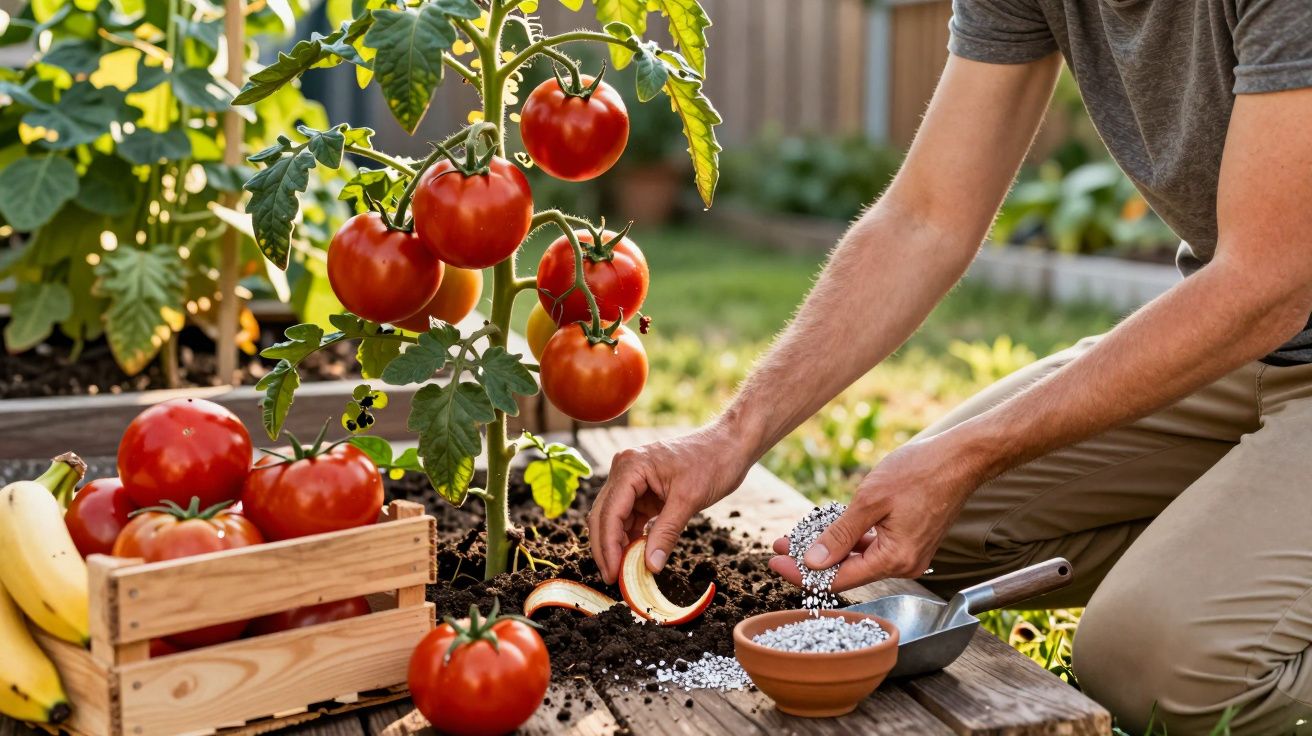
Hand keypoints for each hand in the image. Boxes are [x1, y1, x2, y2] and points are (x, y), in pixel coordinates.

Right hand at [588, 422, 754, 583]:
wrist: (730, 445)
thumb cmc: (713, 462)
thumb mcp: (689, 500)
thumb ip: (666, 533)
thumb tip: (650, 566)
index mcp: (631, 467)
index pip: (609, 513)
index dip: (608, 547)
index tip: (612, 574)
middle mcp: (624, 470)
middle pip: (604, 516)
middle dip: (606, 548)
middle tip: (613, 579)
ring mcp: (632, 479)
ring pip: (614, 518)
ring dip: (618, 544)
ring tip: (625, 572)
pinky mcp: (643, 489)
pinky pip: (630, 517)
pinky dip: (631, 536)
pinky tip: (636, 556)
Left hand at [767, 433, 987, 592]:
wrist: (961, 458)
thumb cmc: (920, 472)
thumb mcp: (871, 500)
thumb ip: (840, 534)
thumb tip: (813, 562)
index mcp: (895, 559)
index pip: (839, 579)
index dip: (803, 573)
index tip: (775, 561)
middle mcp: (904, 564)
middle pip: (847, 571)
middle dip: (811, 560)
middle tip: (779, 546)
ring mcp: (909, 554)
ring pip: (858, 559)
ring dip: (828, 548)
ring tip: (795, 537)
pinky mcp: (911, 541)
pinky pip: (873, 547)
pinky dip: (849, 541)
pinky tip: (827, 530)